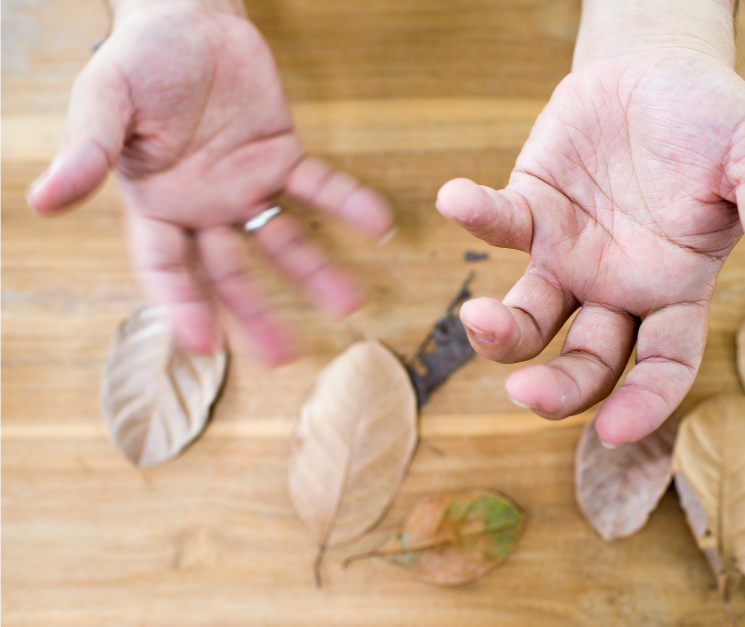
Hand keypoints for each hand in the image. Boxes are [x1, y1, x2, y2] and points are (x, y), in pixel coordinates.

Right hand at [27, 0, 392, 363]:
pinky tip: (378, 226)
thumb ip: (87, 152)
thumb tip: (42, 201)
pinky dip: (347, 204)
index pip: (167, 269)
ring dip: (316, 272)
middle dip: (257, 313)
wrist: (188, 17)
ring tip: (351, 303)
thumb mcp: (105, 101)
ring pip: (283, 240)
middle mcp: (204, 207)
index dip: (183, 306)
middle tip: (286, 355)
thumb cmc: (139, 60)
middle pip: (232, 272)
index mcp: (157, 204)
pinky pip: (319, 187)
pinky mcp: (283, 156)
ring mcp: (246, 185)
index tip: (205, 345)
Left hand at [436, 49, 744, 445]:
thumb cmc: (715, 121)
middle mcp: (616, 286)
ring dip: (500, 330)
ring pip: (529, 316)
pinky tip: (457, 199)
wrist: (659, 67)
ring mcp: (568, 252)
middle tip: (524, 393)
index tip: (612, 430)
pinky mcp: (530, 208)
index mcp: (675, 289)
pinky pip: (499, 224)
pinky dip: (477, 216)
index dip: (642, 403)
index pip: (661, 365)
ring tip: (477, 317)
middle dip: (556, 388)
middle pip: (584, 360)